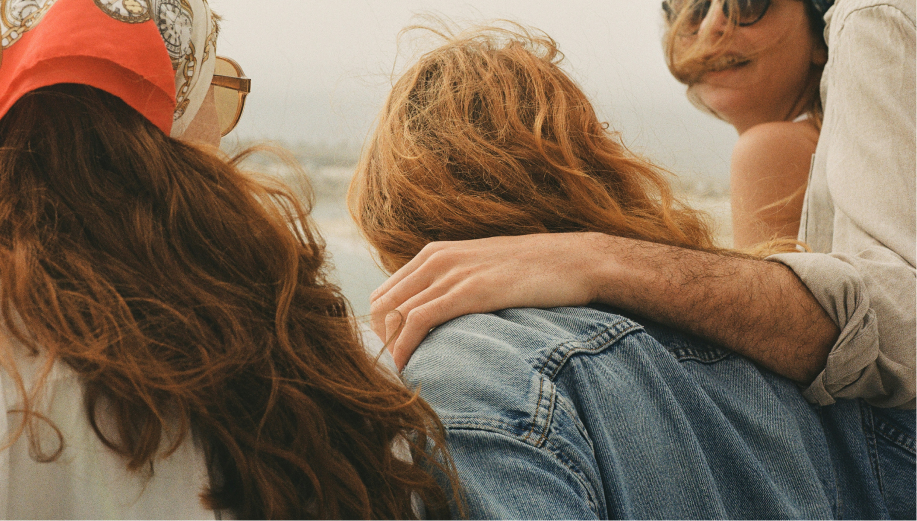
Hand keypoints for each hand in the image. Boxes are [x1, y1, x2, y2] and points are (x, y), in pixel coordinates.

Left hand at [370, 233, 605, 368]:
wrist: (575, 260)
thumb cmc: (534, 272)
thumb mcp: (483, 270)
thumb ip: (457, 284)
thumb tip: (439, 316)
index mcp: (435, 253)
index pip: (384, 294)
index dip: (381, 330)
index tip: (394, 356)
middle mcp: (435, 259)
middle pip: (381, 306)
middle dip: (381, 343)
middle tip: (398, 372)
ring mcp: (451, 273)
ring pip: (394, 315)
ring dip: (391, 350)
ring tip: (403, 377)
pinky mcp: (468, 291)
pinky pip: (418, 321)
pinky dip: (406, 348)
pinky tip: (409, 368)